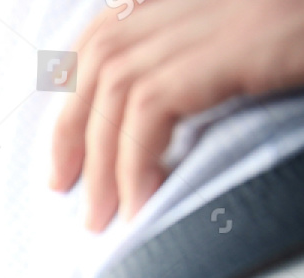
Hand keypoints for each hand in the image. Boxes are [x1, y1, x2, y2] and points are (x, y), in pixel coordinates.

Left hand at [51, 0, 303, 228]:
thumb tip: (141, 136)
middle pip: (102, 55)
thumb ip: (198, 74)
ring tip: (104, 213)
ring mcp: (230, 8)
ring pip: (121, 84)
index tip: (64, 151)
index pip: (109, 30)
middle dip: (71, 128)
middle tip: (65, 188)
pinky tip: (144, 200)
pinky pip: (156, 103)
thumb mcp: (257, 61)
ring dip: (103, 159)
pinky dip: (136, 160)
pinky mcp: (249, 36)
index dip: (73, 90)